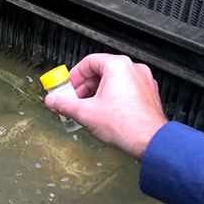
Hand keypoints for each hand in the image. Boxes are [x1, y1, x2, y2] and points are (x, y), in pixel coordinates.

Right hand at [45, 54, 167, 158]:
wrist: (151, 141)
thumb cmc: (125, 125)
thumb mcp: (85, 113)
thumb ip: (64, 104)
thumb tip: (52, 101)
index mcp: (118, 66)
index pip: (89, 62)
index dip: (74, 75)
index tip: (68, 87)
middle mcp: (133, 69)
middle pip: (102, 71)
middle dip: (85, 86)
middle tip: (74, 99)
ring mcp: (144, 81)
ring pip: (114, 81)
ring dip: (98, 92)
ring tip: (89, 108)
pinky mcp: (149, 94)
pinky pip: (126, 90)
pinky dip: (113, 97)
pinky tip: (106, 112)